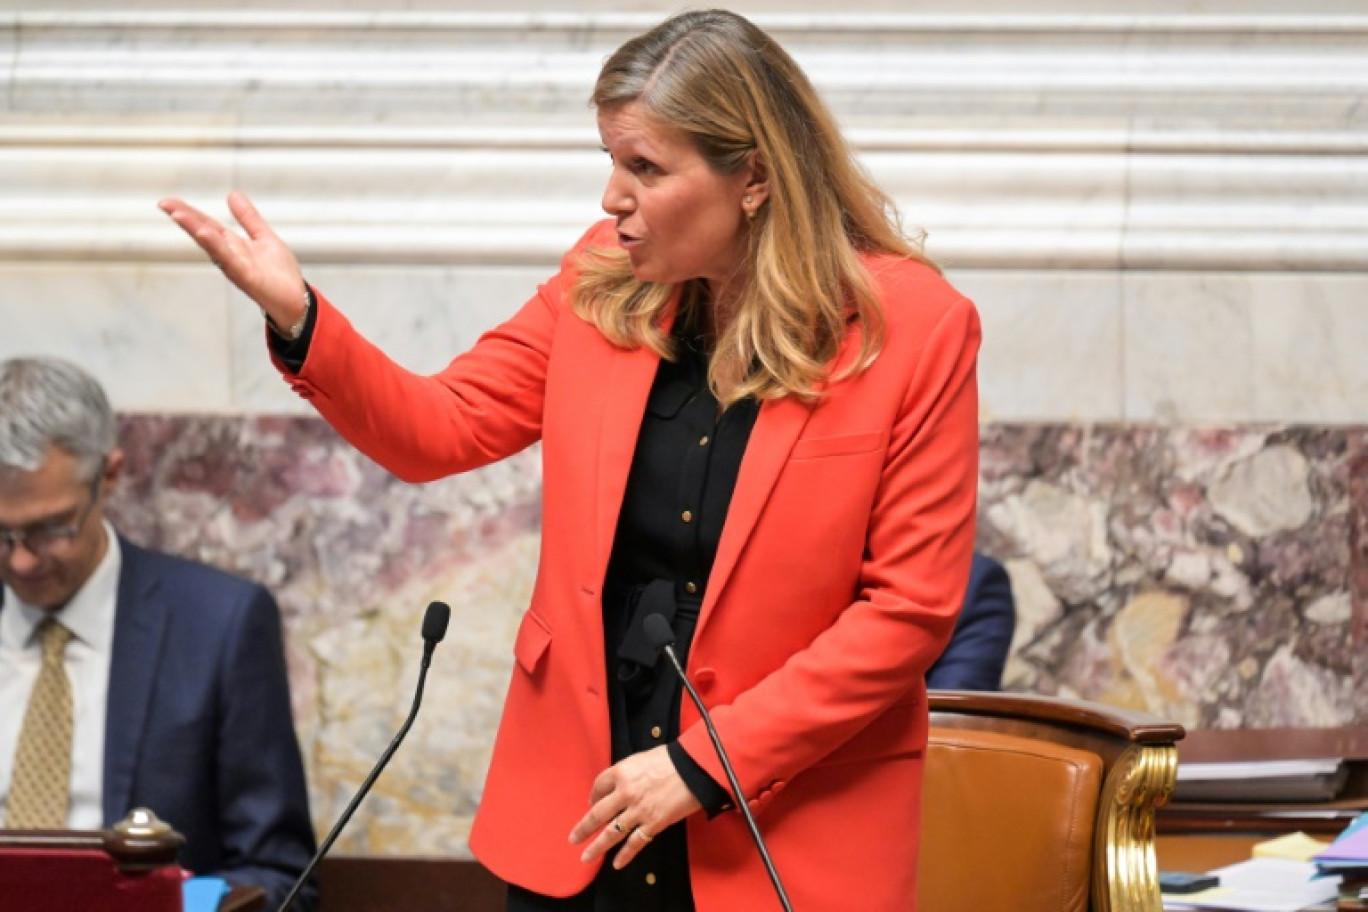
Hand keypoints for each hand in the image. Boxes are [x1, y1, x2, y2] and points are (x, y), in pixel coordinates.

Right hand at [158, 191, 308, 329]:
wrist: (296, 301)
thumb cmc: (281, 274)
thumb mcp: (264, 238)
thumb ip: (249, 218)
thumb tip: (233, 195)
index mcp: (233, 245)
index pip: (207, 225)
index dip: (189, 213)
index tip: (168, 202)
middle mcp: (229, 256)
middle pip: (204, 233)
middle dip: (185, 219)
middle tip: (165, 204)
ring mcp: (236, 268)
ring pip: (212, 246)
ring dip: (195, 230)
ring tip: (178, 215)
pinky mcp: (247, 278)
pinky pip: (229, 261)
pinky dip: (217, 248)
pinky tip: (206, 235)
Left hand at [569, 745, 701, 869]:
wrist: (695, 768)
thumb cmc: (672, 759)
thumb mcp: (642, 758)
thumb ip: (628, 773)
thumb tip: (619, 785)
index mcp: (621, 772)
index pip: (598, 786)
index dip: (592, 796)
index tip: (591, 803)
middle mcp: (625, 793)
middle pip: (598, 814)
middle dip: (584, 828)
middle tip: (574, 838)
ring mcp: (638, 811)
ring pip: (611, 833)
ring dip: (597, 847)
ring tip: (586, 856)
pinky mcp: (653, 824)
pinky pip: (635, 843)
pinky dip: (625, 855)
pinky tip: (616, 864)